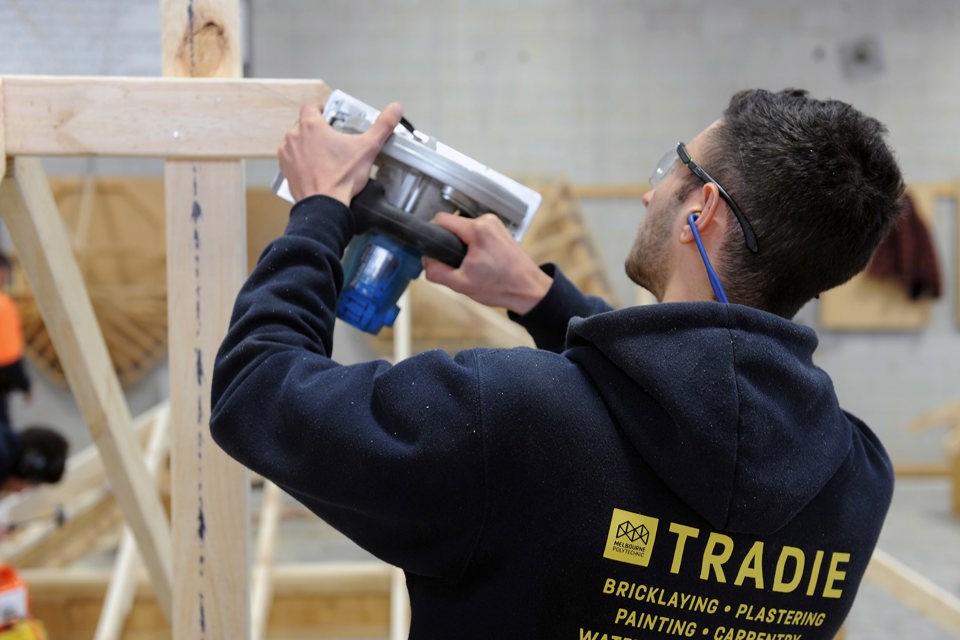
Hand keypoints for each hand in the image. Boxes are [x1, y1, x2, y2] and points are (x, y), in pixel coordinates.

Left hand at [278, 101, 402, 205]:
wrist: (325, 206)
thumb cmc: (341, 177)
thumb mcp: (367, 148)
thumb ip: (382, 126)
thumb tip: (395, 109)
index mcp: (311, 126)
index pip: (311, 107)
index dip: (321, 111)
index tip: (331, 118)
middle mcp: (294, 137)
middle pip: (303, 124)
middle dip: (316, 130)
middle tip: (332, 140)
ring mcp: (287, 154)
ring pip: (296, 141)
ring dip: (307, 145)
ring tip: (324, 156)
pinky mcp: (285, 170)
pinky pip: (291, 159)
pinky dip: (301, 161)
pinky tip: (315, 169)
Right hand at [423, 212, 551, 314]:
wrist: (528, 290)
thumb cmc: (502, 287)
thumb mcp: (460, 284)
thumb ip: (436, 271)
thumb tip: (426, 260)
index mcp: (477, 229)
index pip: (441, 219)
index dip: (433, 234)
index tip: (434, 249)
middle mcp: (487, 221)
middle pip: (453, 224)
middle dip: (449, 243)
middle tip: (456, 264)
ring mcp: (495, 224)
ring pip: (464, 229)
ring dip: (461, 245)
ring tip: (470, 265)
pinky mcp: (500, 230)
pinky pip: (477, 232)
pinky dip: (473, 245)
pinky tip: (479, 261)